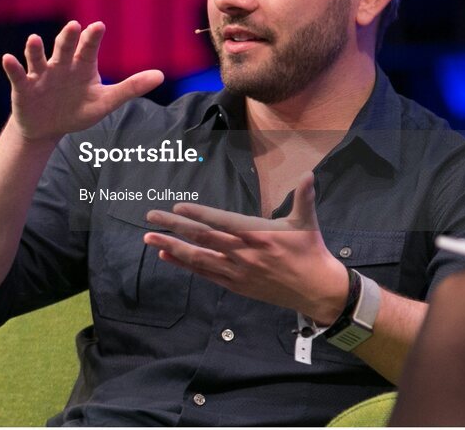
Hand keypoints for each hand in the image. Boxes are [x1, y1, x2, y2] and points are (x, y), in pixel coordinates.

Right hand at [2, 20, 164, 142]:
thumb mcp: (105, 102)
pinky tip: (7, 59)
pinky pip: (18, 75)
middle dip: (68, 38)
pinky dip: (13, 67)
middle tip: (74, 26)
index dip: (93, 38)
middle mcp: (61, 65)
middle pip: (64, 48)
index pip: (89, 49)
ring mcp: (41, 75)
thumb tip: (161, 75)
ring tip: (34, 39)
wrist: (48, 129)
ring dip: (35, 49)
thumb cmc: (78, 110)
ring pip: (38, 58)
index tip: (99, 26)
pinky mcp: (24, 87)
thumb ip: (131, 88)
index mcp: (82, 65)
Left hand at [144, 173, 348, 322]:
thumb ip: (304, 196)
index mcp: (258, 234)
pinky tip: (166, 255)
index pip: (222, 222)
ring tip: (148, 237)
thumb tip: (309, 174)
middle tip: (151, 216)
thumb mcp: (307, 222)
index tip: (178, 206)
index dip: (199, 214)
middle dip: (174, 226)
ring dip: (171, 246)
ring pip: (197, 257)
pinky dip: (183, 264)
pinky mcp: (235, 284)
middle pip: (202, 237)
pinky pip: (204, 273)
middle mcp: (243, 253)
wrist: (315, 290)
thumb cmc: (310, 251)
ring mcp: (236, 271)